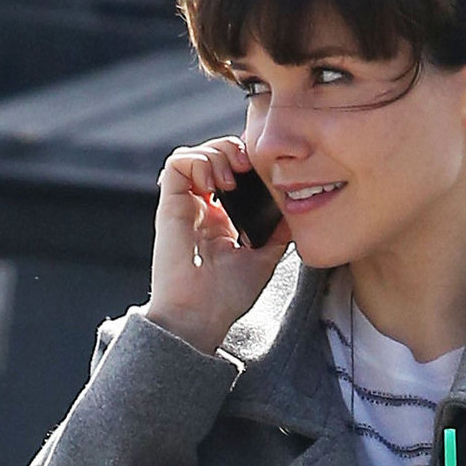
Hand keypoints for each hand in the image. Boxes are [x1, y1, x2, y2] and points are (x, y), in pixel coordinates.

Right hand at [142, 135, 292, 356]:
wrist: (200, 315)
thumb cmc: (227, 297)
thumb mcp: (264, 259)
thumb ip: (277, 233)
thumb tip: (294, 211)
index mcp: (221, 220)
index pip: (230, 173)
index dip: (245, 161)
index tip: (264, 169)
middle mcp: (200, 209)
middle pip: (212, 157)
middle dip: (232, 150)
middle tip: (248, 166)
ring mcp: (185, 205)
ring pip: (194, 155)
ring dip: (217, 154)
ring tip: (231, 179)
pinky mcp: (170, 205)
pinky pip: (178, 163)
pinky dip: (199, 162)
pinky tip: (214, 185)